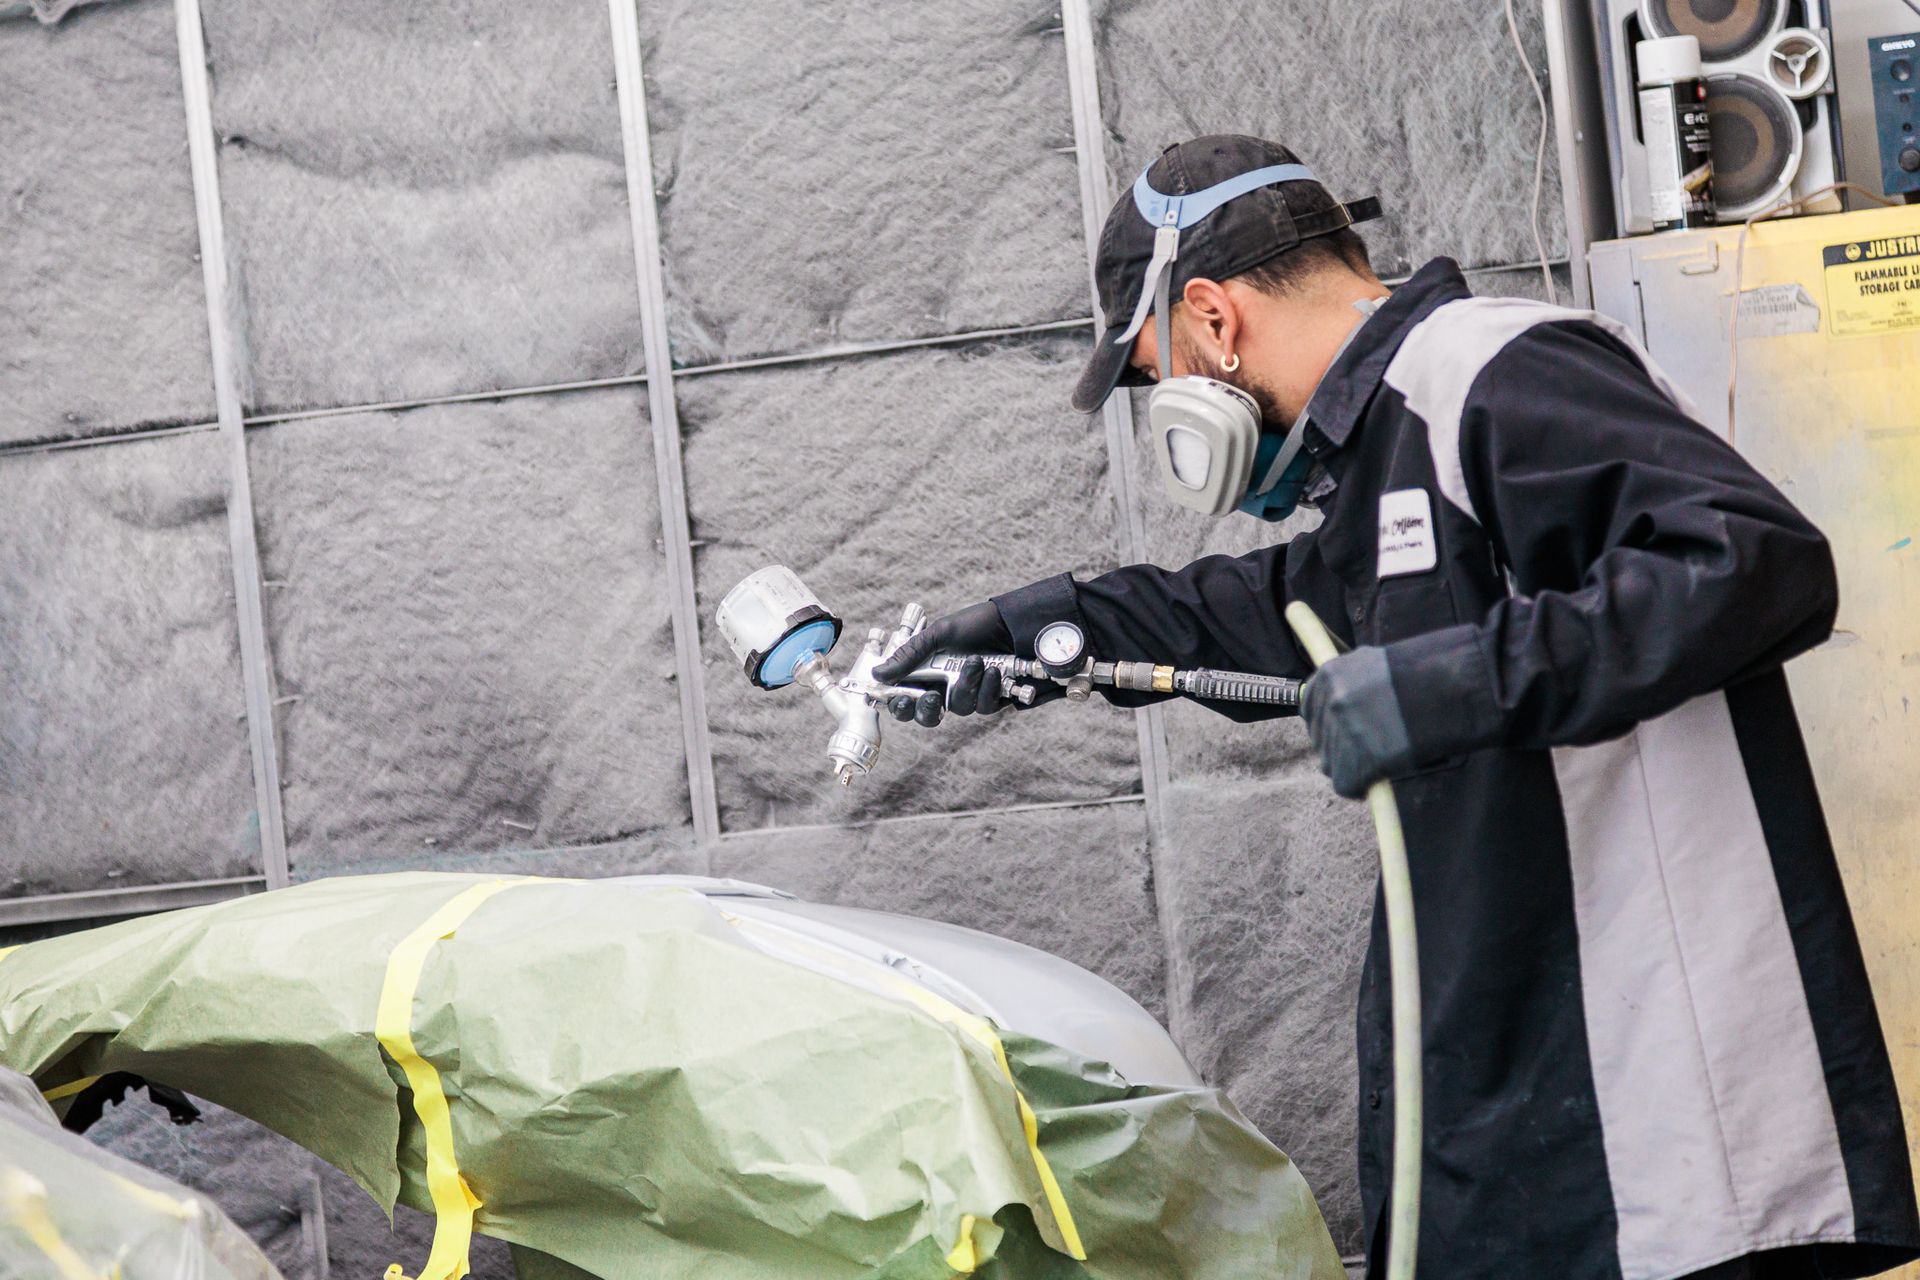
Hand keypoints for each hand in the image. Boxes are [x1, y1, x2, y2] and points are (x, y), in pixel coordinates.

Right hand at [872, 600, 1035, 720]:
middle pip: (927, 716)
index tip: (901, 698)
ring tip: (976, 661)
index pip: (905, 699)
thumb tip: (877, 674)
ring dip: (966, 686)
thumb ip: (909, 656)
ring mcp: (967, 694)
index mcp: (925, 673)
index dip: (900, 705)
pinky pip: (983, 706)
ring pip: (959, 708)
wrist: (1012, 623)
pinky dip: (987, 689)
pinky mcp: (990, 698)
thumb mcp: (938, 635)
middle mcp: (944, 687)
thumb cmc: (973, 625)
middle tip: (932, 696)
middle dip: (927, 710)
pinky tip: (992, 671)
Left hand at [1300, 646, 1416, 798]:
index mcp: (1330, 676)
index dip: (1330, 721)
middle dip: (1341, 745)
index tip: (1346, 729)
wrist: (1451, 690)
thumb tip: (1340, 702)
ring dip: (1351, 765)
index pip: (1311, 707)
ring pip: (1332, 763)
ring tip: (1379, 761)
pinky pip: (1347, 784)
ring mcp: (1341, 733)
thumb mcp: (1376, 664)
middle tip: (1369, 747)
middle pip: (1321, 738)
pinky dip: (1360, 786)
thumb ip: (1351, 682)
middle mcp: (1330, 703)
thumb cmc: (1424, 675)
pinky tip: (1377, 779)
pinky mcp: (1355, 763)